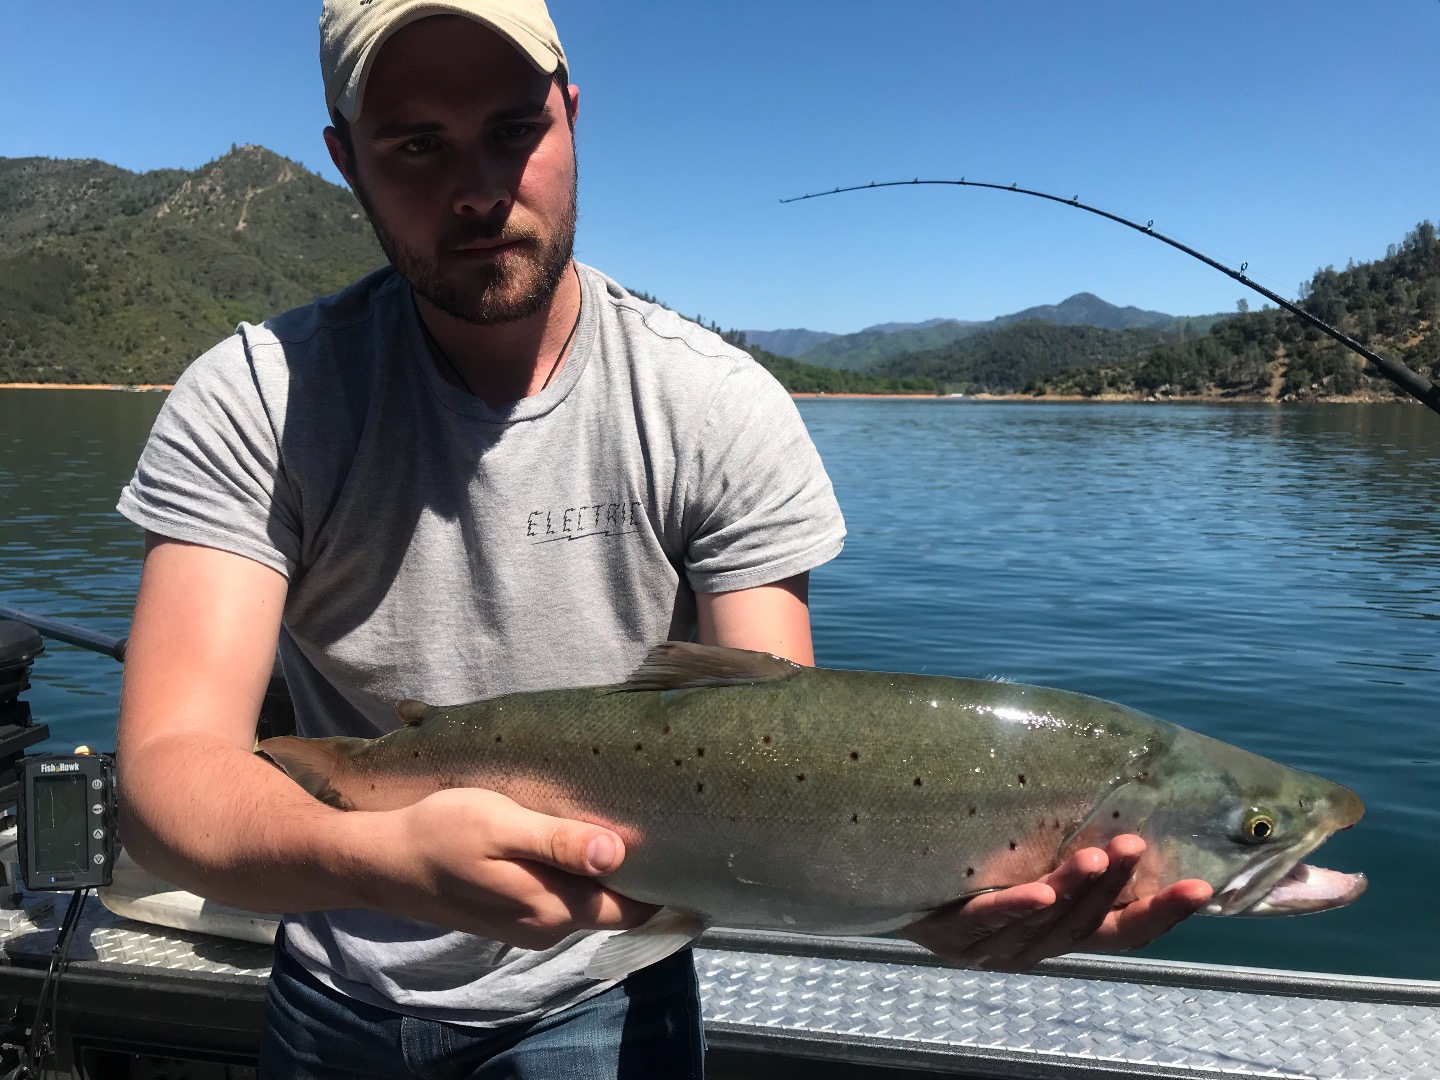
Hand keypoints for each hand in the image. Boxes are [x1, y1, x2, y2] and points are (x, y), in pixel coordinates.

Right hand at [371, 787, 658, 949]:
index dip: (660, 879)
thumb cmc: (441, 833)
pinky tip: (575, 840)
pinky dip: (576, 874)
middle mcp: (548, 928)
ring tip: (621, 821)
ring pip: (587, 901)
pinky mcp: (511, 915)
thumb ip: (560, 843)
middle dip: (637, 872)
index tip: (680, 839)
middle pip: (614, 906)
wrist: (381, 861)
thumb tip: (617, 854)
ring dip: (604, 871)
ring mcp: (528, 926)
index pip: (632, 910)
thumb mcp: (502, 826)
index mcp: (553, 910)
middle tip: (655, 819)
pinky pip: (562, 898)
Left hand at [900, 834, 1211, 971]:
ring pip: (1044, 922)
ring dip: (1074, 889)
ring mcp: (994, 948)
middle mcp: (1035, 949)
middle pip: (1088, 925)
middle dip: (1116, 885)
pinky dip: (1016, 906)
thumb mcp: (1033, 859)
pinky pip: (988, 920)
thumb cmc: (977, 868)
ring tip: (1099, 855)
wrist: (896, 886)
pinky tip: (1037, 891)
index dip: (1164, 913)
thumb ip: (1076, 846)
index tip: (1202, 886)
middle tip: (1135, 844)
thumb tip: (1128, 792)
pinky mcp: (954, 938)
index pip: (1124, 930)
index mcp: (1062, 935)